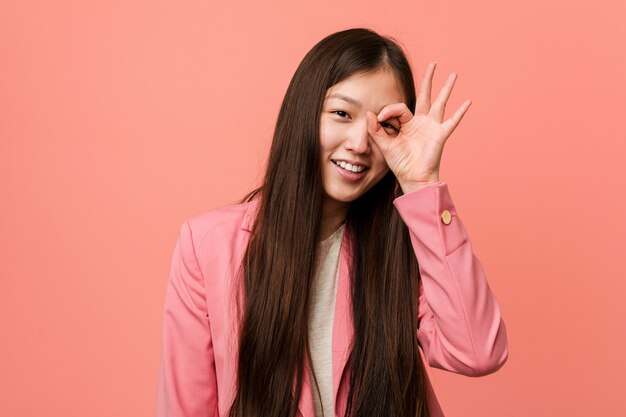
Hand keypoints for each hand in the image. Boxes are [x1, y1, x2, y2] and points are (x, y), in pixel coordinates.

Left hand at [366, 62, 471, 192]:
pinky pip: (452, 121)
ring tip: (453, 74)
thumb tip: (370, 113)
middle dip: (428, 80)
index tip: (379, 119)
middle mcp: (420, 122)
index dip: (388, 111)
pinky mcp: (440, 135)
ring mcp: (432, 127)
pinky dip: (461, 112)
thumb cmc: (400, 164)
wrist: (412, 179)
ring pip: (440, 103)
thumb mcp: (384, 145)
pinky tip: (468, 101)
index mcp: (406, 123)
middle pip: (424, 95)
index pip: (399, 108)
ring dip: (446, 88)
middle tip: (433, 64)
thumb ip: (376, 130)